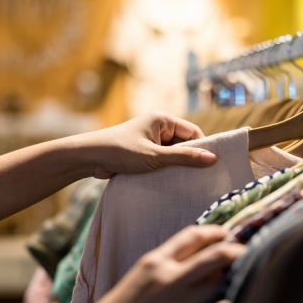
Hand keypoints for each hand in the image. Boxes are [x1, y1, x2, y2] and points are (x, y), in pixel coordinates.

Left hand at [80, 111, 217, 178]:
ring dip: (176, 166)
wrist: (89, 158)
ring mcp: (151, 140)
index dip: (202, 148)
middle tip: (201, 177)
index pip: (193, 132)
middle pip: (184, 144)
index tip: (211, 165)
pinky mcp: (144, 152)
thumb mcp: (155, 156)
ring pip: (173, 154)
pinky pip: (162, 160)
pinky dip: (166, 170)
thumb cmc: (121, 152)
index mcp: (163, 120)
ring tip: (186, 181)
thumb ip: (184, 158)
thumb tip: (212, 158)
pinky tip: (171, 182)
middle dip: (189, 159)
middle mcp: (158, 127)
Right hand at [86, 225, 245, 302]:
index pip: (193, 236)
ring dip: (235, 278)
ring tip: (242, 275)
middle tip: (247, 250)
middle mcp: (169, 279)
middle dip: (237, 251)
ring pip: (221, 284)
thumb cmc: (128, 301)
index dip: (215, 231)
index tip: (227, 233)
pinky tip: (234, 300)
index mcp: (156, 261)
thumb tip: (205, 251)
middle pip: (215, 256)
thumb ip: (171, 260)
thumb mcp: (144, 272)